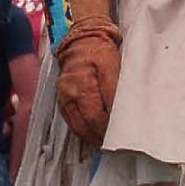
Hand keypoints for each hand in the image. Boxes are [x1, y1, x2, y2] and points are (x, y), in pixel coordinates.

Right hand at [55, 26, 120, 148]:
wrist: (80, 39)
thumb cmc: (102, 52)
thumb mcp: (115, 66)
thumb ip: (116, 91)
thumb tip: (121, 114)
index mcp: (88, 79)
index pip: (101, 111)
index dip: (111, 127)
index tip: (123, 136)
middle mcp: (73, 89)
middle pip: (89, 120)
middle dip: (103, 135)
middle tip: (116, 145)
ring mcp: (65, 95)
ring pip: (78, 124)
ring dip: (92, 137)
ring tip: (105, 144)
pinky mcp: (61, 99)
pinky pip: (70, 121)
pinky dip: (82, 131)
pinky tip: (92, 136)